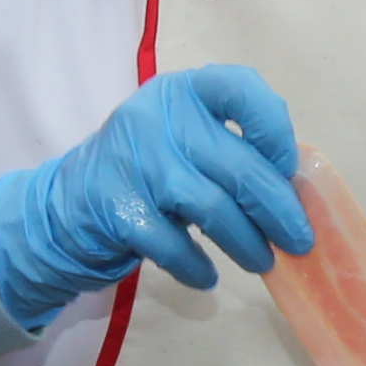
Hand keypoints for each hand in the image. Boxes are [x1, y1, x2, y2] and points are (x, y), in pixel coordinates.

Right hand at [0, 63, 307, 328]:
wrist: (67, 204)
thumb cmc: (147, 169)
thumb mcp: (184, 137)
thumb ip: (232, 147)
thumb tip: (295, 190)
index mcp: (183, 91)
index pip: (240, 89)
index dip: (274, 128)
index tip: (288, 167)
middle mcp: (158, 118)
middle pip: (238, 166)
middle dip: (278, 210)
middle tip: (297, 240)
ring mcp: (135, 163)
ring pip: (212, 208)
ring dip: (246, 242)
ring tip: (261, 260)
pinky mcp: (118, 208)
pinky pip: (174, 244)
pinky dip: (196, 266)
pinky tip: (207, 277)